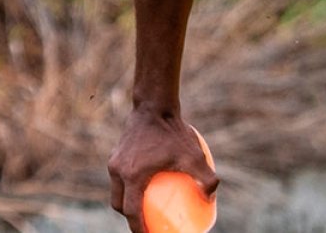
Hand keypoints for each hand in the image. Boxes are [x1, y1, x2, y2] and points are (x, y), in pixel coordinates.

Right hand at [108, 109, 218, 232]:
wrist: (154, 105)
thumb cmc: (174, 131)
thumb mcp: (195, 155)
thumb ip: (206, 178)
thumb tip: (210, 198)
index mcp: (132, 177)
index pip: (131, 212)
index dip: (138, 229)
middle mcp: (118, 171)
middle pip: (120, 204)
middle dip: (130, 217)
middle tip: (146, 222)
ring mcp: (115, 162)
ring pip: (118, 190)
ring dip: (128, 201)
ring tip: (145, 205)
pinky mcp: (116, 154)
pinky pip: (121, 175)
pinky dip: (129, 184)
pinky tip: (147, 181)